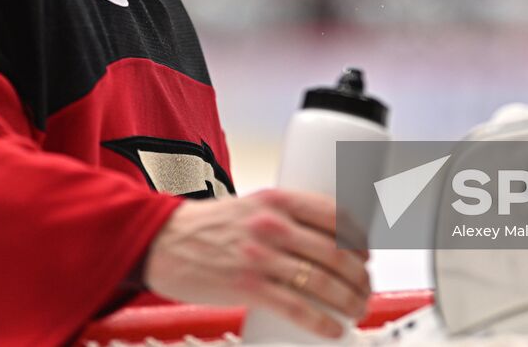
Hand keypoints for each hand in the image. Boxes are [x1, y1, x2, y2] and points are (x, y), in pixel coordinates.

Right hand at [143, 189, 371, 337]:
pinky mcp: (249, 288)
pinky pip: (298, 308)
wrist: (160, 241)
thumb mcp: (248, 206)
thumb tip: (318, 241)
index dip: (359, 238)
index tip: (367, 254)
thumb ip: (281, 217)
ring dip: (348, 299)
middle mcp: (273, 225)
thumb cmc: (205, 227)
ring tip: (357, 308)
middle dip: (359, 275)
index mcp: (276, 199)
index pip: (334, 215)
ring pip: (322, 282)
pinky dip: (322, 322)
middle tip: (365, 287)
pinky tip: (334, 328)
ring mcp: (261, 257)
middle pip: (335, 252)